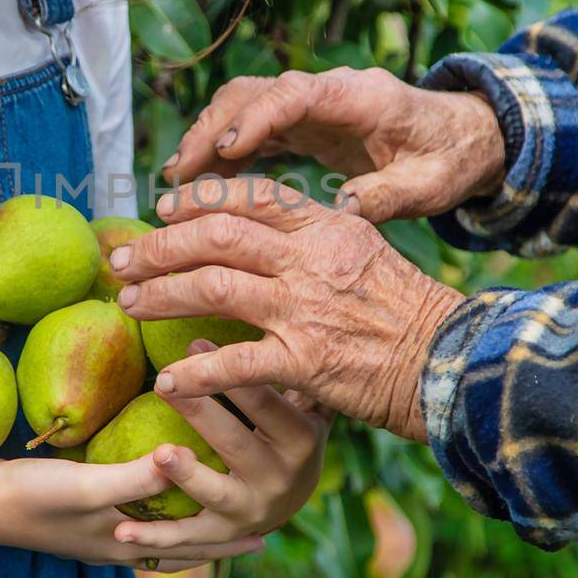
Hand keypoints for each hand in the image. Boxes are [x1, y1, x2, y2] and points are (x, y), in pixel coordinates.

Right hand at [0, 453, 264, 571]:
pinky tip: (155, 492)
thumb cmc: (33, 497)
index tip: (265, 529)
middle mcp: (117, 545)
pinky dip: (156, 512)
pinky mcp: (81, 515)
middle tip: (254, 530)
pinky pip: (134, 519)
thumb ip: (137, 477)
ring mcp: (98, 533)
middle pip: (178, 548)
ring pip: (157, 536)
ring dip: (187, 528)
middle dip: (216, 539)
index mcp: (125, 546)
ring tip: (213, 514)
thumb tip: (186, 460)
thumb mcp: (90, 486)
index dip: (226, 539)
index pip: (190, 547)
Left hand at [111, 177, 464, 438]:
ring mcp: (307, 309)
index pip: (251, 196)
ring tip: (130, 306)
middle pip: (217, 235)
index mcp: (328, 227)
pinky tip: (169, 381)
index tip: (164, 207)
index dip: (199, 198)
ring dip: (162, 295)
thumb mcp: (366, 252)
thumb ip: (316, 237)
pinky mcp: (306, 362)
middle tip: (125, 260)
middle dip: (160, 245)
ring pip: (213, 286)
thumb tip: (264, 227)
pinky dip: (196, 373)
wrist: (452, 364)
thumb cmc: (409, 313)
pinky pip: (234, 364)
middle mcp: (311, 260)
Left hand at [112, 340, 330, 553]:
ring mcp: (253, 511)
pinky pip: (187, 539)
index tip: (194, 337)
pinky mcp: (224, 536)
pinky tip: (121, 530)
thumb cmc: (291, 426)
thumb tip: (296, 309)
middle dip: (200, 411)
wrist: (296, 496)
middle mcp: (282, 479)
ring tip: (159, 454)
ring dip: (186, 475)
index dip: (231, 370)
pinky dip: (154, 539)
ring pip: (215, 492)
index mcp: (303, 438)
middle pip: (236, 441)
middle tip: (163, 382)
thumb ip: (297, 367)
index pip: (266, 400)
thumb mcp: (307, 399)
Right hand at [162, 67, 504, 221]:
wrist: (464, 137)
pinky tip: (200, 187)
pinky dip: (222, 152)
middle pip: (253, 93)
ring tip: (176, 186)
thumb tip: (342, 209)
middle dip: (210, 130)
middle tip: (178, 179)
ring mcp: (310, 104)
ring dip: (207, 140)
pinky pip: (250, 128)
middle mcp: (326, 91)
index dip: (256, 118)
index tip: (224, 150)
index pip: (295, 94)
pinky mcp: (302, 122)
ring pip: (242, 106)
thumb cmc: (451, 159)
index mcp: (360, 96)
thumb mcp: (431, 184)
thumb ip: (389, 195)